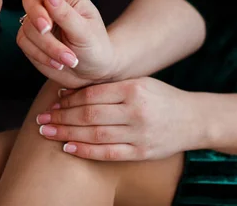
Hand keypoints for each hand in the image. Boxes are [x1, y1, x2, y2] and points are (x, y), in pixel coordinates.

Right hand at [17, 0, 115, 87]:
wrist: (92, 72)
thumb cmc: (96, 47)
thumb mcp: (86, 31)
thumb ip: (66, 14)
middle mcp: (49, 2)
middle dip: (37, 15)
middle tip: (47, 29)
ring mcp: (37, 20)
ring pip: (28, 25)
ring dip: (47, 45)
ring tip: (68, 59)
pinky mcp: (29, 38)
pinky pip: (24, 42)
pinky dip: (41, 55)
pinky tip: (57, 62)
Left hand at [35, 77, 202, 160]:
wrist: (195, 119)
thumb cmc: (160, 98)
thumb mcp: (137, 83)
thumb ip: (106, 87)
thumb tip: (67, 92)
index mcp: (133, 89)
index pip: (91, 94)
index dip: (68, 100)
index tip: (52, 103)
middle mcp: (136, 111)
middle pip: (89, 115)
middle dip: (61, 117)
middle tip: (42, 118)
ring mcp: (140, 134)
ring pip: (95, 135)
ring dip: (67, 133)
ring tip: (48, 132)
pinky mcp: (143, 152)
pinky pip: (108, 153)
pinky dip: (86, 151)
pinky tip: (68, 147)